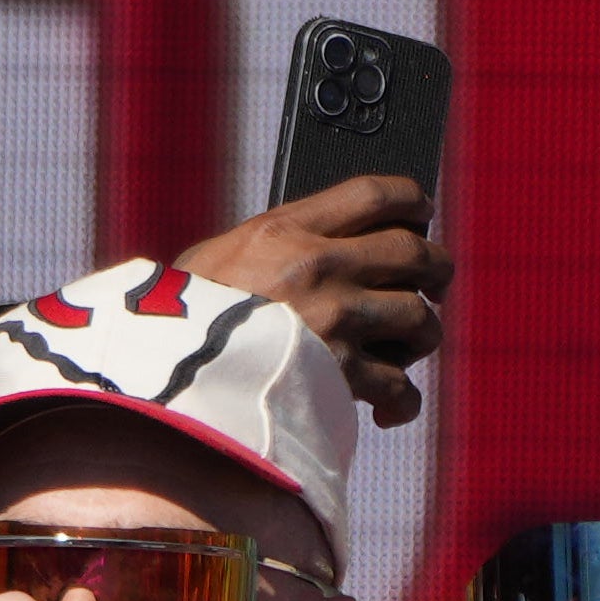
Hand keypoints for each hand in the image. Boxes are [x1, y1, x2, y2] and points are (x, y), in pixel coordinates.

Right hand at [169, 178, 450, 428]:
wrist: (163, 384)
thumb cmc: (177, 329)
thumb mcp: (215, 264)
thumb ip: (271, 250)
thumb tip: (323, 251)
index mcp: (284, 230)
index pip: (371, 194)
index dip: (411, 199)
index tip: (423, 209)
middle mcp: (317, 268)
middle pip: (412, 252)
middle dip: (435, 268)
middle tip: (436, 281)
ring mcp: (333, 322)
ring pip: (417, 319)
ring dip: (421, 336)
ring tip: (407, 346)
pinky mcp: (339, 378)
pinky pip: (398, 386)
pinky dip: (402, 400)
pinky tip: (391, 406)